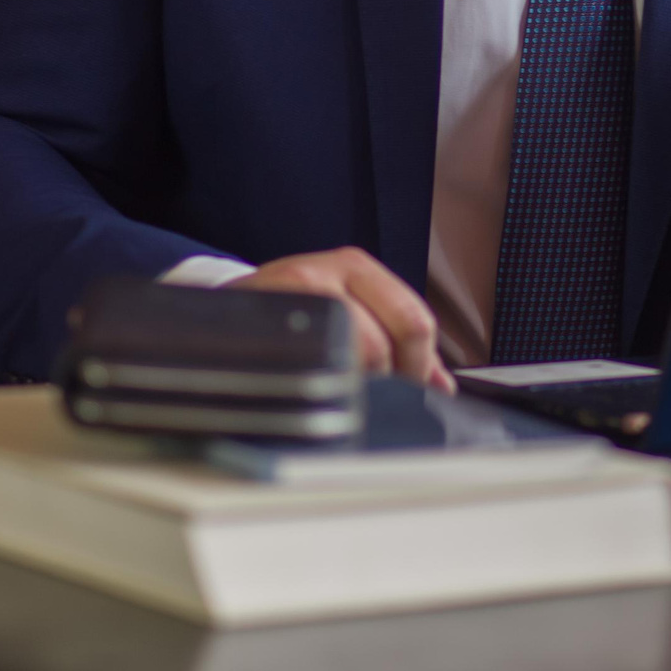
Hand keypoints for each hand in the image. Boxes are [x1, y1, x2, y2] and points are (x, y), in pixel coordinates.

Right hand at [232, 246, 454, 391]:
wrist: (228, 303)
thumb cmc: (296, 310)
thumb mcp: (350, 307)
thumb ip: (398, 340)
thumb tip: (442, 387)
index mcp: (356, 267)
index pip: (412, 321)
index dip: (419, 368)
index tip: (414, 393)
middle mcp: (325, 272)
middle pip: (380, 345)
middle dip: (387, 385)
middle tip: (377, 403)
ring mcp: (288, 298)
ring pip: (344, 359)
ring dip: (353, 391)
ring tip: (344, 400)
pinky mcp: (260, 322)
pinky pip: (305, 368)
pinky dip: (319, 390)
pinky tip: (315, 395)